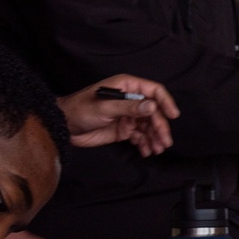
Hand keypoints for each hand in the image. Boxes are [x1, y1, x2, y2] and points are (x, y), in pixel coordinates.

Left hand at [57, 74, 179, 153]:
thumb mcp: (106, 107)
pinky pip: (140, 136)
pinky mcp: (123, 130)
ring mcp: (128, 116)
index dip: (165, 102)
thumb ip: (130, 107)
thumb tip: (152, 106)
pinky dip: (145, 144)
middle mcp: (130, 100)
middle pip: (154, 112)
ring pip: (149, 126)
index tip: (173, 115)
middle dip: (160, 127)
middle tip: (165, 141)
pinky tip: (147, 151)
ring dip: (155, 137)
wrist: (64, 126)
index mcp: (127, 87)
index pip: (154, 91)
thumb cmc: (81, 109)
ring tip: (157, 149)